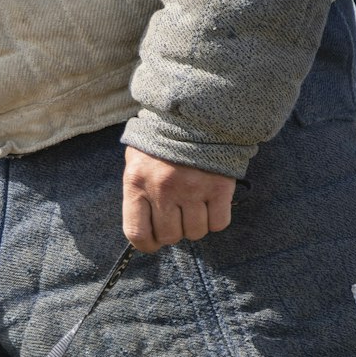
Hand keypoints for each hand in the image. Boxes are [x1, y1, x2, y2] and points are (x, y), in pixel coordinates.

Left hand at [121, 147, 235, 252]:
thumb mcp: (136, 162)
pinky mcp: (219, 186)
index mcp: (136, 184)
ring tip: (194, 208)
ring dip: (195, 226)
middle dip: (174, 232)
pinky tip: (212, 206)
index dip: (147, 244)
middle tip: (178, 217)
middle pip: (169, 236)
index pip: (137, 233)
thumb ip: (137, 193)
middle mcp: (163, 189)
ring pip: (195, 232)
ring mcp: (192, 188)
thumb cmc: (161, 141)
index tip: (154, 242)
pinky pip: (218, 223)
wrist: (195, 112)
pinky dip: (216, 220)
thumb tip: (146, 230)